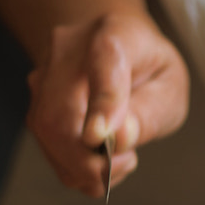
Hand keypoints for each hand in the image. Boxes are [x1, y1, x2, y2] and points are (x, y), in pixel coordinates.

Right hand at [26, 12, 188, 196]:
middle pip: (60, 116)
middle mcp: (66, 52)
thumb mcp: (169, 84)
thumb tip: (118, 139)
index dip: (103, 102)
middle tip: (128, 161)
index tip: (99, 136)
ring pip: (50, 140)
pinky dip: (79, 170)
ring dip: (87, 168)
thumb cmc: (145, 66)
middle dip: (90, 161)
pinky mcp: (35, 110)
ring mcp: (42, 81)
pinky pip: (51, 153)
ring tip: (121, 157)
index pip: (104, 64)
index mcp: (112, 34)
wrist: (109, 45)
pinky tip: (102, 159)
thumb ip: (150, 110)